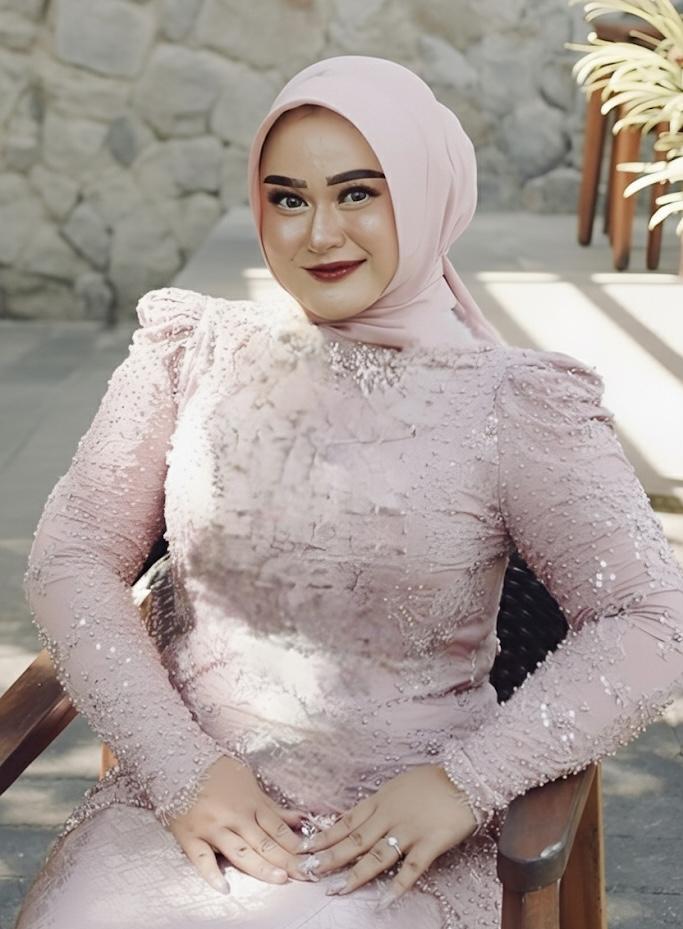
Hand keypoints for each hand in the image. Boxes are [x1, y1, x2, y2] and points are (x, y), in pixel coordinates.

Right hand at [166, 755, 310, 894]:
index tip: (309, 858)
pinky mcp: (191, 836)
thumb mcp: (249, 782)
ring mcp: (213, 827)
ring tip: (279, 879)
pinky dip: (211, 874)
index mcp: (250, 803)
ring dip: (261, 866)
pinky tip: (224, 887)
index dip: (295, 844)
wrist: (181, 761)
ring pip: (240, 852)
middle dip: (286, 860)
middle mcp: (235, 816)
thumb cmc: (217, 771)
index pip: (278, 828)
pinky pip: (202, 859)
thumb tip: (300, 819)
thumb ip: (272, 806)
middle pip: (265, 842)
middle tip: (304, 874)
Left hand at [294, 764, 478, 910]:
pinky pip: (412, 867)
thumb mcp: (399, 786)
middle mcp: (390, 816)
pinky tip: (385, 900)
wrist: (466, 776)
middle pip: (354, 840)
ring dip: (355, 874)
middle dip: (330, 857)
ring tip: (336, 889)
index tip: (304, 847)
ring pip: (376, 855)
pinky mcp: (430, 842)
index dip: (325, 836)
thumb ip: (380, 803)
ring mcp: (409, 830)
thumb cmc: (433, 780)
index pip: (346, 821)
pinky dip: (398, 885)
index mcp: (381, 801)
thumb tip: (360, 817)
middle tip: (308, 870)